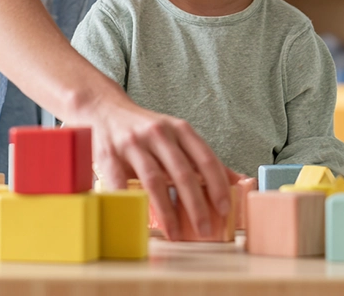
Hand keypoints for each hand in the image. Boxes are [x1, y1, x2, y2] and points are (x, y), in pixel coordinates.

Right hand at [84, 90, 232, 240]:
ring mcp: (133, 143)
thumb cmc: (145, 129)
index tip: (225, 209)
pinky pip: (121, 184)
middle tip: (205, 230)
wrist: (104, 109)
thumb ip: (202, 159)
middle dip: (196, 205)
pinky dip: (132, 205)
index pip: (204, 157)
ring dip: (167, 211)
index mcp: (179, 129)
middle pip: (182, 172)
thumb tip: (239, 181)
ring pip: (154, 180)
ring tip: (176, 234)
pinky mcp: (109, 154)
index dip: (217, 184)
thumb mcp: (176, 136)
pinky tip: (139, 221)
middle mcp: (158, 133)